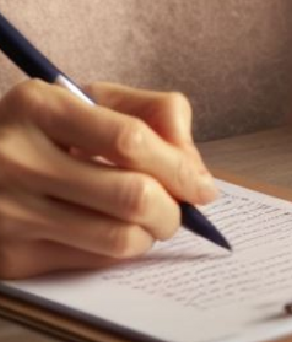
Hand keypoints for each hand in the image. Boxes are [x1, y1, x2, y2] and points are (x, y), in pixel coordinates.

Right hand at [0, 80, 216, 278]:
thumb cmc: (50, 130)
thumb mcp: (93, 100)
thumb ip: (155, 113)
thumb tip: (194, 169)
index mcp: (38, 106)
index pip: (131, 140)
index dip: (180, 167)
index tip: (202, 186)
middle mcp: (15, 158)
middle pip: (132, 196)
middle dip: (172, 209)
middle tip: (177, 210)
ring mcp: (8, 211)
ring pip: (118, 237)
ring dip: (151, 234)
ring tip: (149, 221)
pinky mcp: (10, 256)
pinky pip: (93, 261)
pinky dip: (119, 249)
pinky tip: (111, 230)